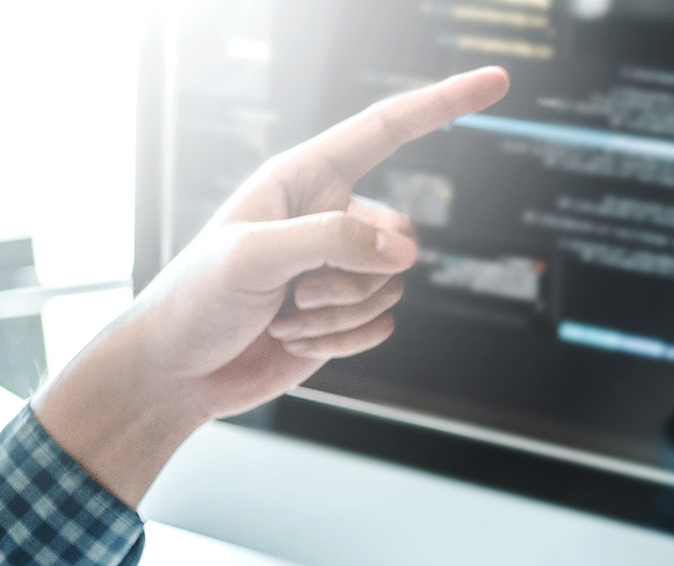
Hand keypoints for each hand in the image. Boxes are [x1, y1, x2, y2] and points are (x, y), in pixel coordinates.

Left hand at [31, 67, 510, 504]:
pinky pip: (383, 326)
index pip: (386, 130)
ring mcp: (337, 270)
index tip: (496, 82)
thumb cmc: (195, 301)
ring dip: (340, 315)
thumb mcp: (254, 257)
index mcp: (302, 179)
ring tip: (283, 317)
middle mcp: (327, 218)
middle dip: (356, 275)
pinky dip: (343, 343)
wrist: (177, 373)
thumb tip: (402, 250)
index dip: (443, 105)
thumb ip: (332, 241)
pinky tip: (293, 340)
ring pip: (393, 288)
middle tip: (294, 291)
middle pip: (401, 236)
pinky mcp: (343, 317)